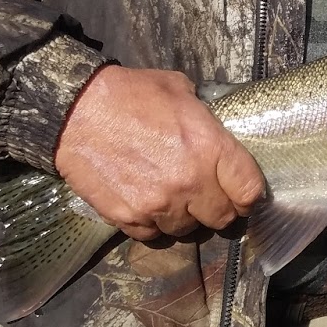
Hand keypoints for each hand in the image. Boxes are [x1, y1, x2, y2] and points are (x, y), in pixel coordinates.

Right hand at [54, 66, 264, 241]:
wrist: (76, 110)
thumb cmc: (132, 93)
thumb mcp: (182, 92)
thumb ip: (205, 119)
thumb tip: (215, 133)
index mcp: (211, 148)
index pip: (249, 190)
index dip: (249, 196)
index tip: (243, 195)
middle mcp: (190, 182)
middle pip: (222, 218)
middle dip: (219, 209)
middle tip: (209, 198)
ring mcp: (158, 204)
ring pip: (187, 229)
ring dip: (184, 217)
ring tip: (174, 197)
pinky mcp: (128, 217)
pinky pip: (153, 234)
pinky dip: (153, 224)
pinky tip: (148, 203)